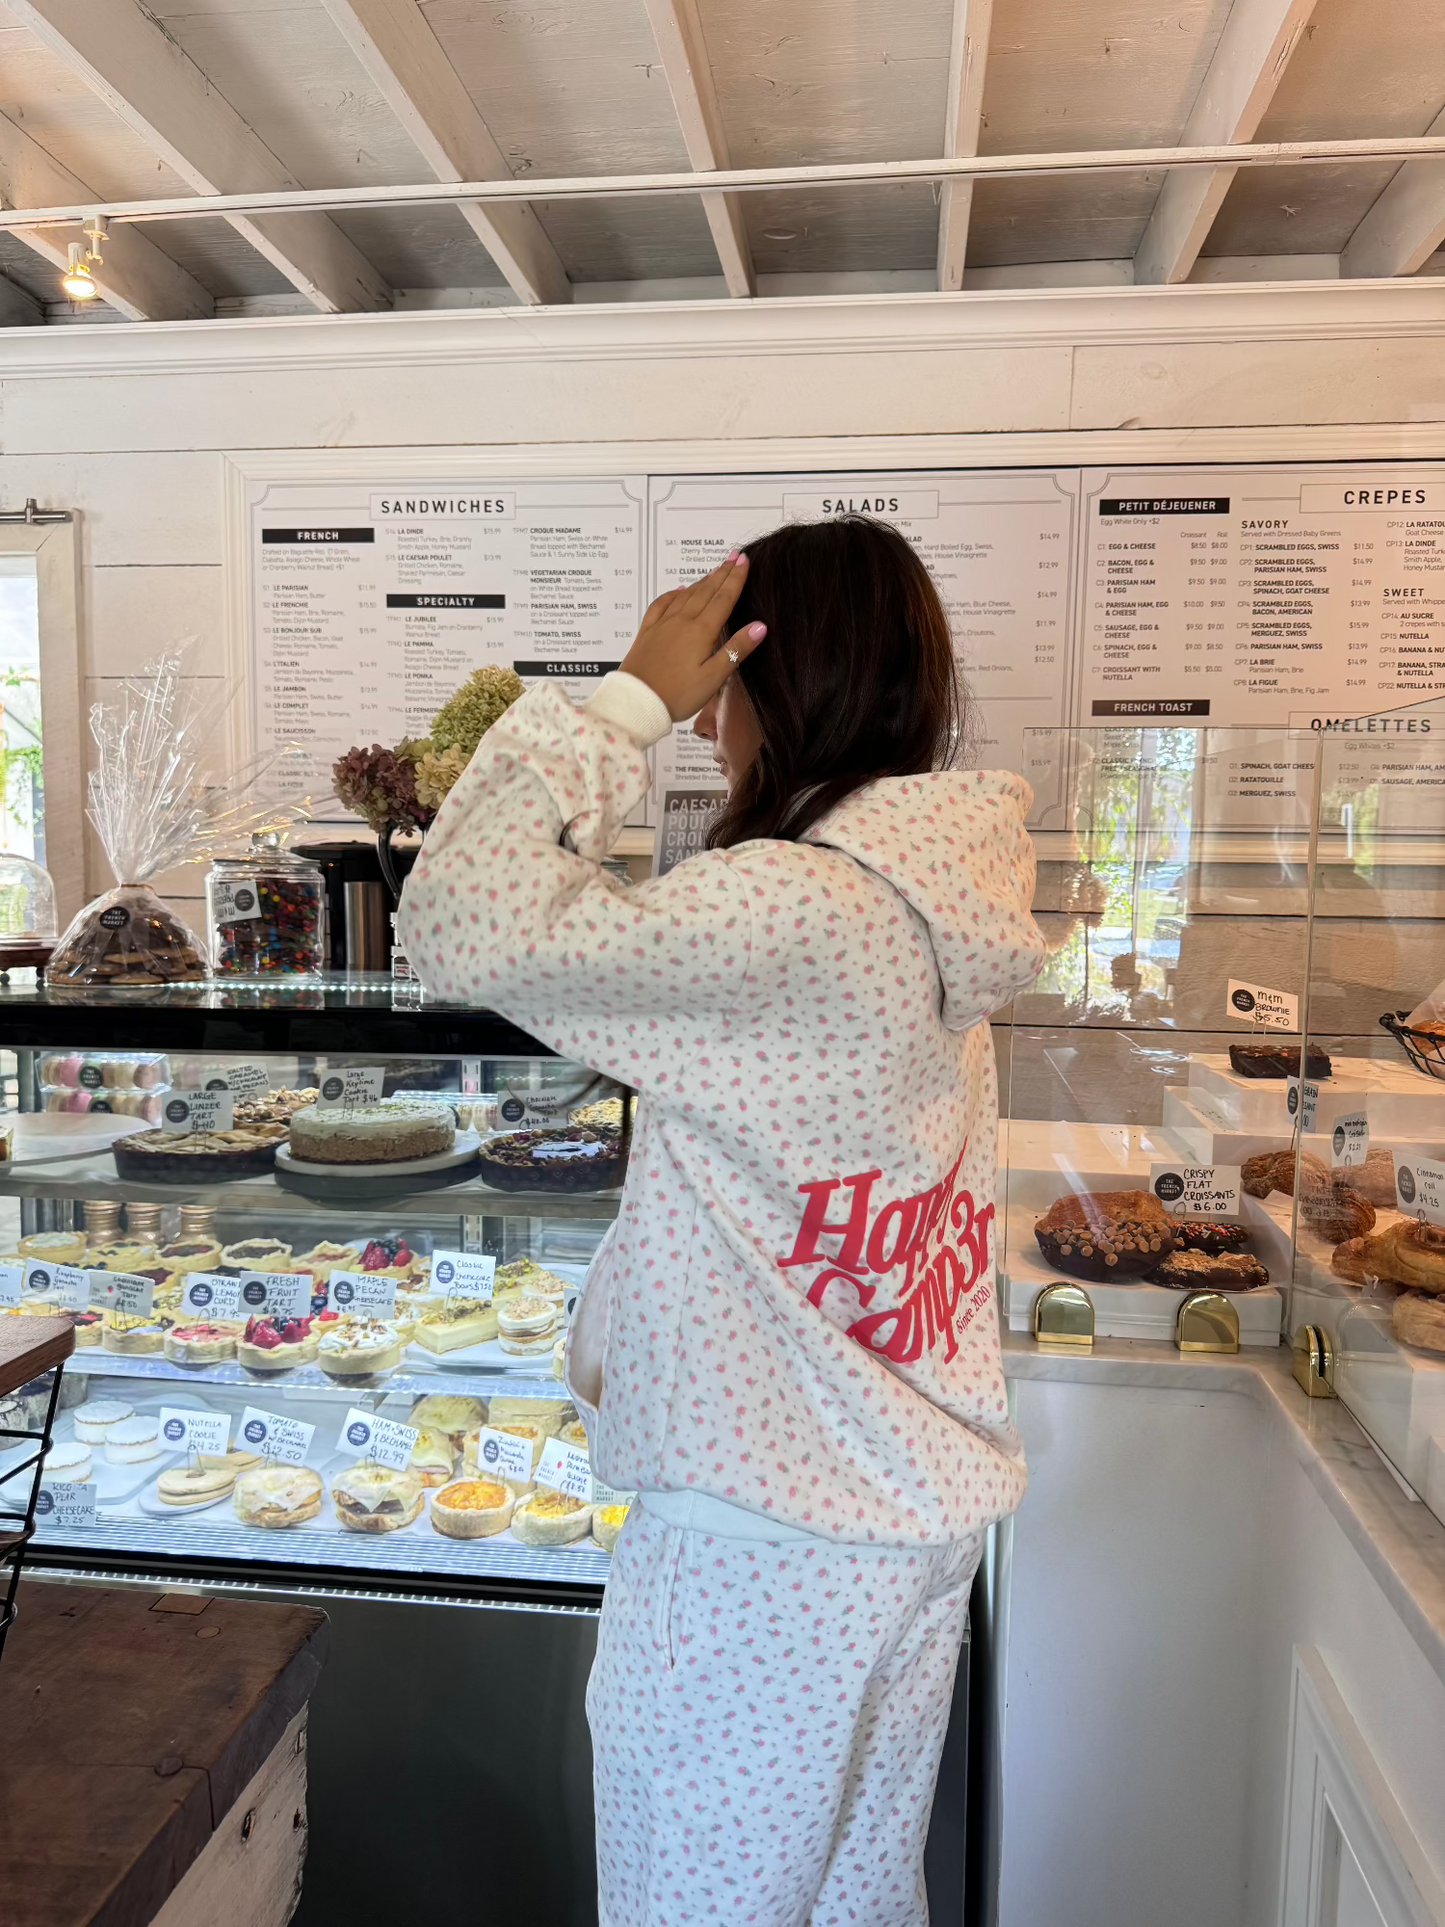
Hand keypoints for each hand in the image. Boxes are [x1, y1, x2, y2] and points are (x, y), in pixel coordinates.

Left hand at [619, 552, 767, 720]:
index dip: (736, 579)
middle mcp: (682, 621)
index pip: (723, 599)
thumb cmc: (677, 695)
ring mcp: (662, 624)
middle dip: (722, 573)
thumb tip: (760, 626)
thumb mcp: (713, 678)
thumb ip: (736, 650)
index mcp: (701, 631)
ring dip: (702, 580)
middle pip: (706, 591)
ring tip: (714, 570)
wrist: (635, 702)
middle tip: (734, 556)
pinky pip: (661, 604)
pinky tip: (678, 590)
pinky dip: (673, 594)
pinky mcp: (647, 632)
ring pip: (686, 594)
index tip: (744, 561)